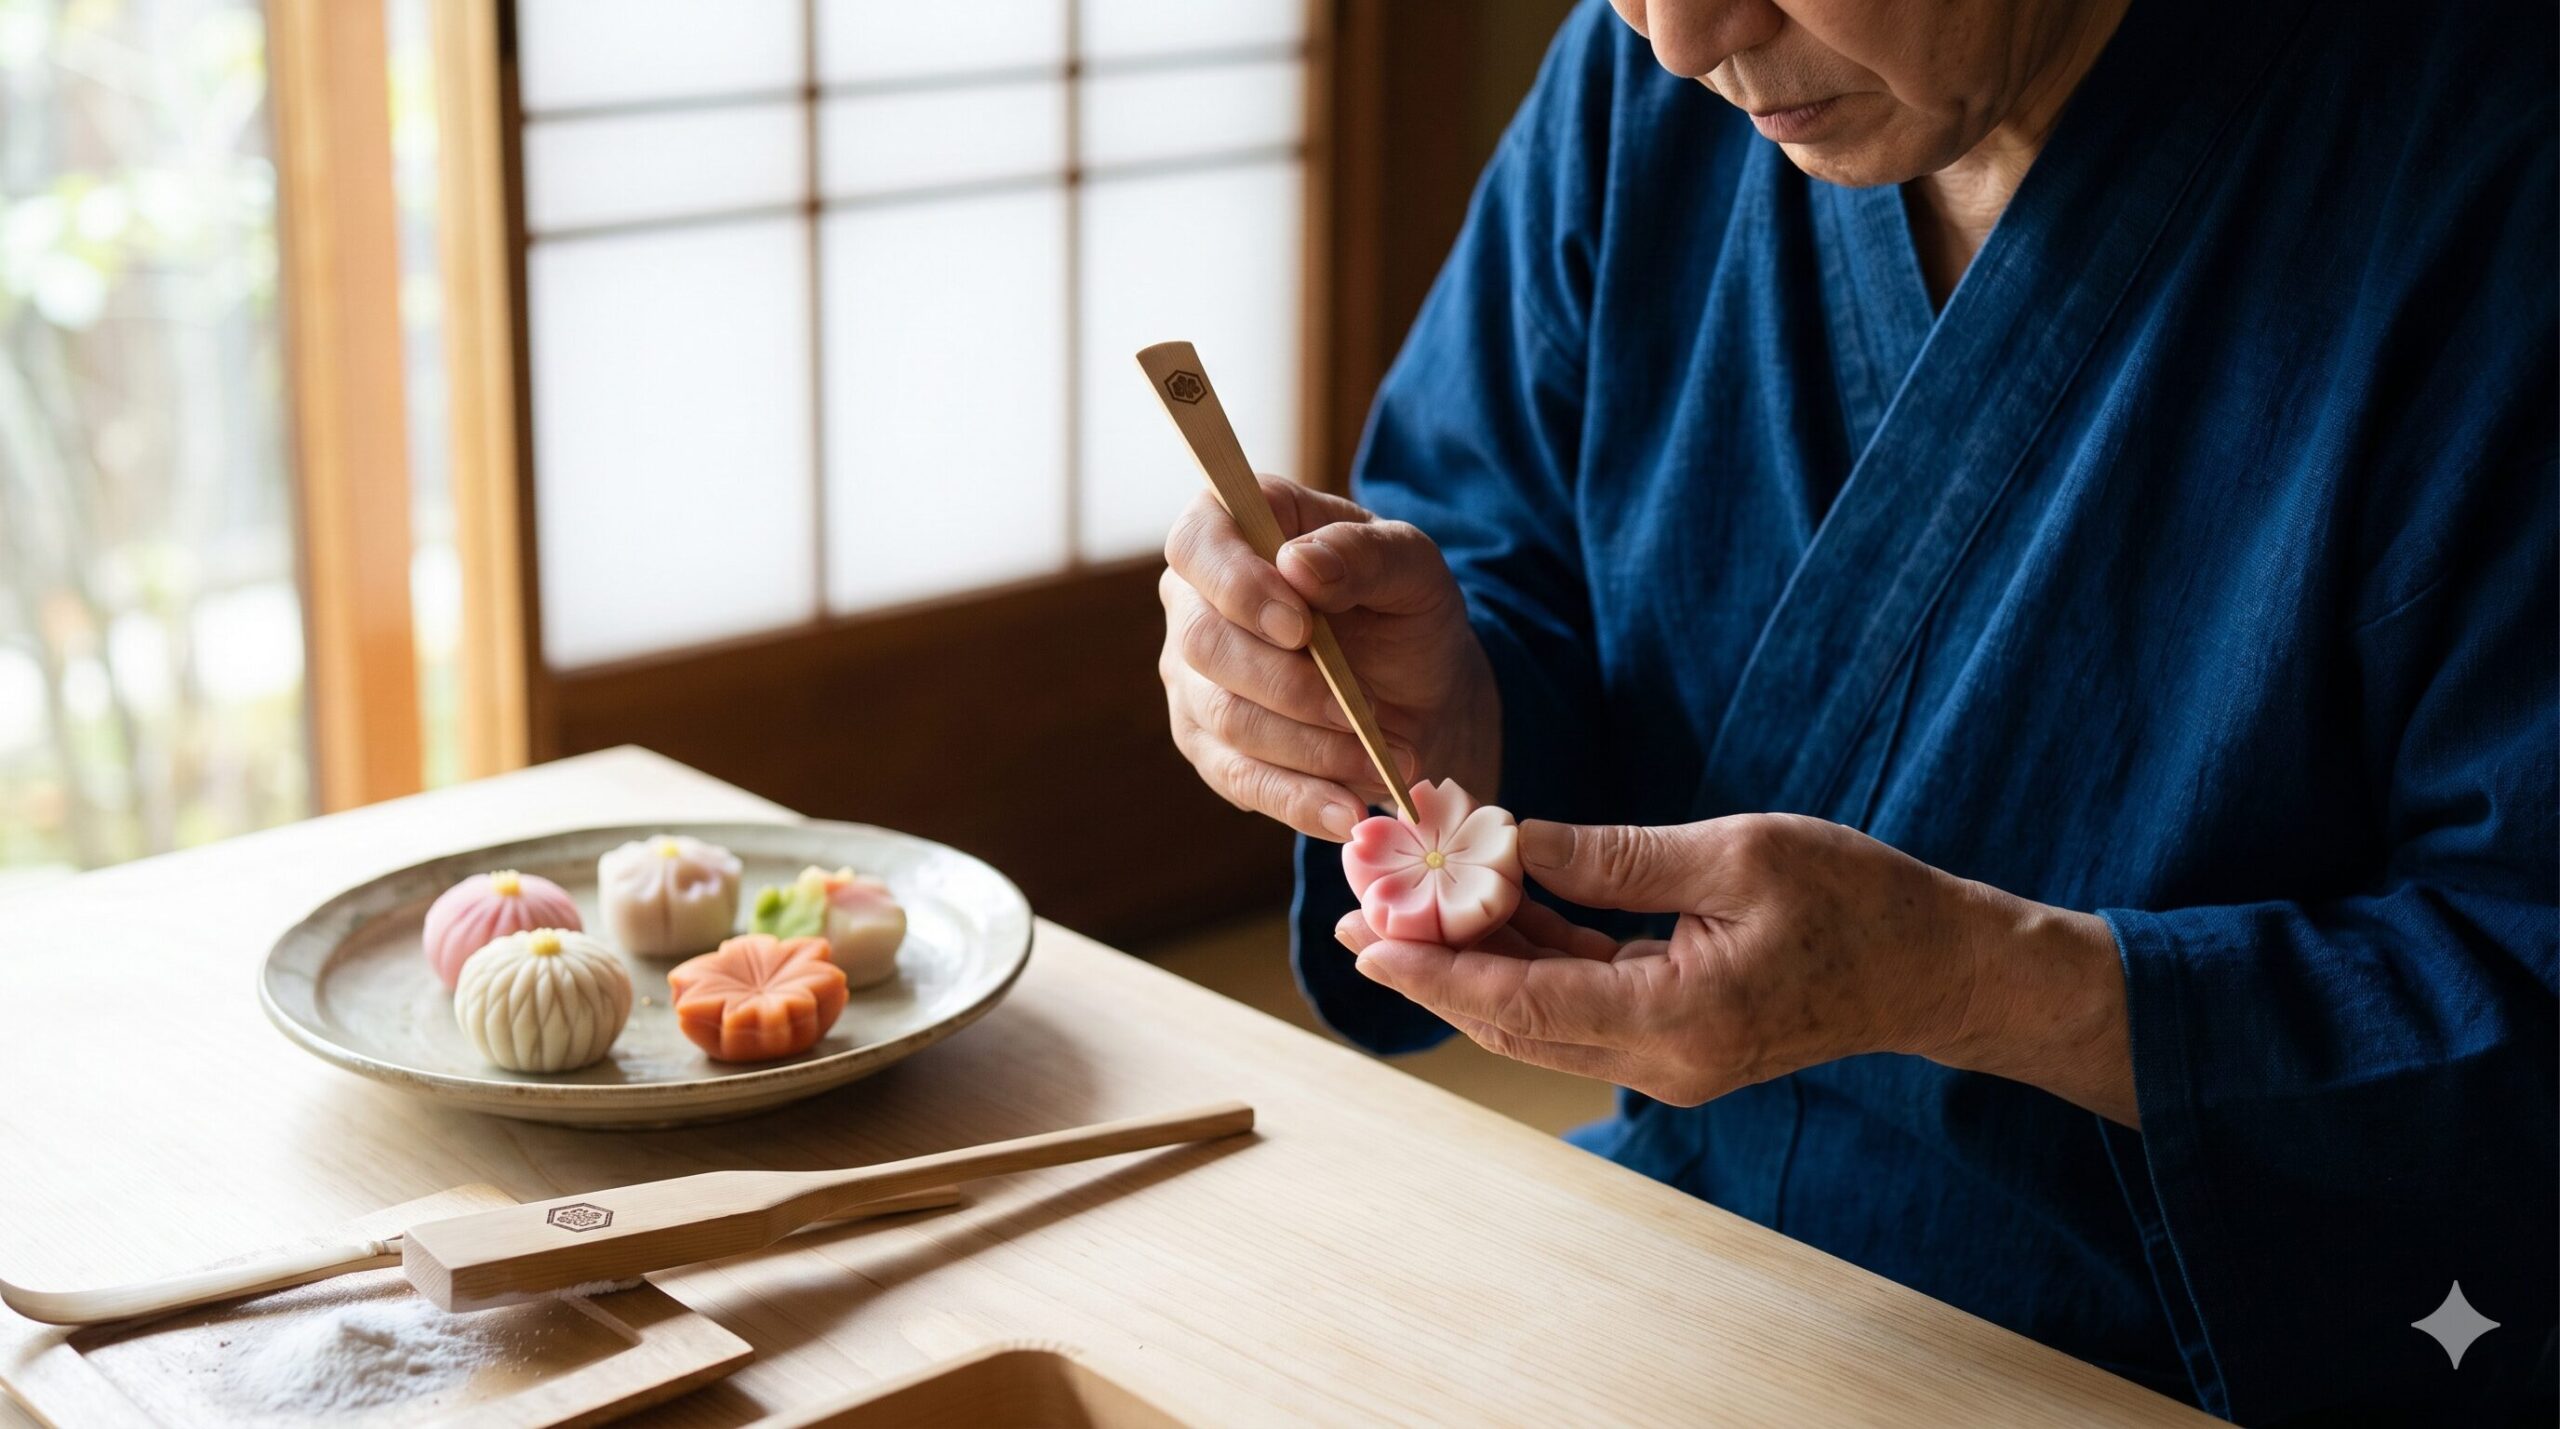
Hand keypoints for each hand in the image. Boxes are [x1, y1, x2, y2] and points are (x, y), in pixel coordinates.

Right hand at [1160, 477, 1500, 839]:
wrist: (1421, 690)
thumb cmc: (1405, 609)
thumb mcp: (1412, 568)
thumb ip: (1364, 554)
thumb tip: (1299, 566)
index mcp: (1235, 529)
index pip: (1196, 544)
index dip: (1236, 586)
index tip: (1300, 627)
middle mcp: (1196, 601)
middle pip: (1205, 644)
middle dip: (1289, 686)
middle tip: (1362, 711)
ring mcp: (1194, 678)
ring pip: (1226, 720)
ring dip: (1311, 750)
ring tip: (1385, 761)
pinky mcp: (1210, 745)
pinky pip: (1239, 780)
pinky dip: (1299, 801)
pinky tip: (1349, 812)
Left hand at [1335, 813, 2137, 1123]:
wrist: (1937, 968)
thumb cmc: (1856, 900)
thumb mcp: (1735, 854)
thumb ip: (1615, 857)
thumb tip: (1511, 841)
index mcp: (1676, 1016)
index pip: (1524, 998)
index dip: (1437, 967)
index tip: (1367, 934)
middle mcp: (1661, 1058)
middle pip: (1513, 1020)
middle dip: (1431, 968)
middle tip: (1357, 916)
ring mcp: (1667, 1058)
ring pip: (1539, 1016)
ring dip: (1471, 964)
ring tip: (1399, 910)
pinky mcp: (1674, 1039)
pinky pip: (1580, 1003)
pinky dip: (1529, 958)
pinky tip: (1487, 907)